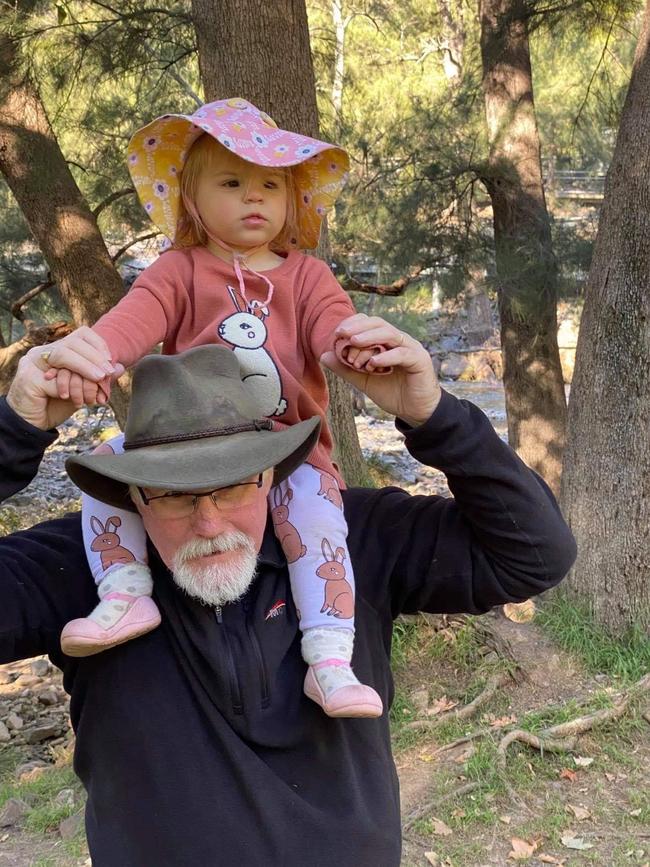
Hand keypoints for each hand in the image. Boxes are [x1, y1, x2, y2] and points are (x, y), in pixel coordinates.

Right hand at [6, 337, 122, 429]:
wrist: (31, 423)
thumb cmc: (56, 405)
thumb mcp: (82, 390)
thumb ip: (97, 377)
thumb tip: (120, 367)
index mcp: (58, 351)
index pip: (81, 335)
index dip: (98, 345)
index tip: (110, 360)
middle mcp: (44, 352)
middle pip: (72, 343)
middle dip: (94, 357)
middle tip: (107, 372)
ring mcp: (32, 363)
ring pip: (62, 355)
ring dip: (84, 367)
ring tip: (99, 378)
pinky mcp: (27, 378)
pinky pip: (52, 379)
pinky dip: (68, 388)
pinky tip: (75, 399)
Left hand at [321, 314, 440, 426]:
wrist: (415, 411)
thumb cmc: (391, 393)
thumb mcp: (364, 380)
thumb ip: (346, 368)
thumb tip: (323, 355)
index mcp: (386, 342)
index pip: (370, 323)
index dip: (354, 324)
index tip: (337, 332)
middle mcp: (399, 340)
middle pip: (379, 324)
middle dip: (359, 327)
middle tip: (341, 333)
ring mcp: (411, 348)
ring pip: (390, 334)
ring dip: (370, 337)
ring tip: (354, 342)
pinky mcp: (420, 360)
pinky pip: (402, 354)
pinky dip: (387, 356)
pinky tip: (373, 363)